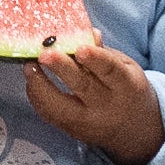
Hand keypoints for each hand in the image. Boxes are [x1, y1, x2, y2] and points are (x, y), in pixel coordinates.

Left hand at [25, 36, 164, 164]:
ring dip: (40, 86)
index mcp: (126, 85)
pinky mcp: (74, 131)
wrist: (135, 129)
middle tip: (44, 54)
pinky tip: (33, 81)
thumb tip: (87, 32)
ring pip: (61, 107)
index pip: (111, 71)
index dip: (95, 59)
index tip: (80, 48)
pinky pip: (51, 115)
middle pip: (83, 87)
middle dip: (61, 69)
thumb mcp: (125, 68)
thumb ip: (104, 53)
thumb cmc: (126, 89)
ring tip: (29, 66)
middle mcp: (107, 106)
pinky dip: (38, 97)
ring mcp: (89, 122)